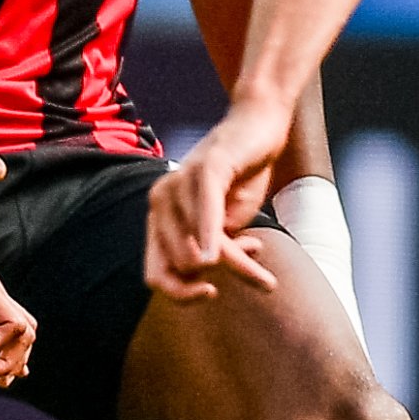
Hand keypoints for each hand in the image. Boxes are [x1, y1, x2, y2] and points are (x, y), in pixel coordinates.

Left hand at [145, 99, 291, 301]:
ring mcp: (180, 182)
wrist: (260, 124)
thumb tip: (212, 267)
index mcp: (160, 217)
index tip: (212, 293)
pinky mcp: (208, 168)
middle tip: (257, 265)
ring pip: (199, 246)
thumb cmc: (243, 175)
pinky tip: (223, 254)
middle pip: (183, 265)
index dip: (180, 294)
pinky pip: (205, 211)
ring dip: (237, 262)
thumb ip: (217, 247)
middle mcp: (160, 200)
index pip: (155, 275)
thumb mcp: (230, 222)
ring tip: (263, 259)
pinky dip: (210, 236)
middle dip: (224, 273)